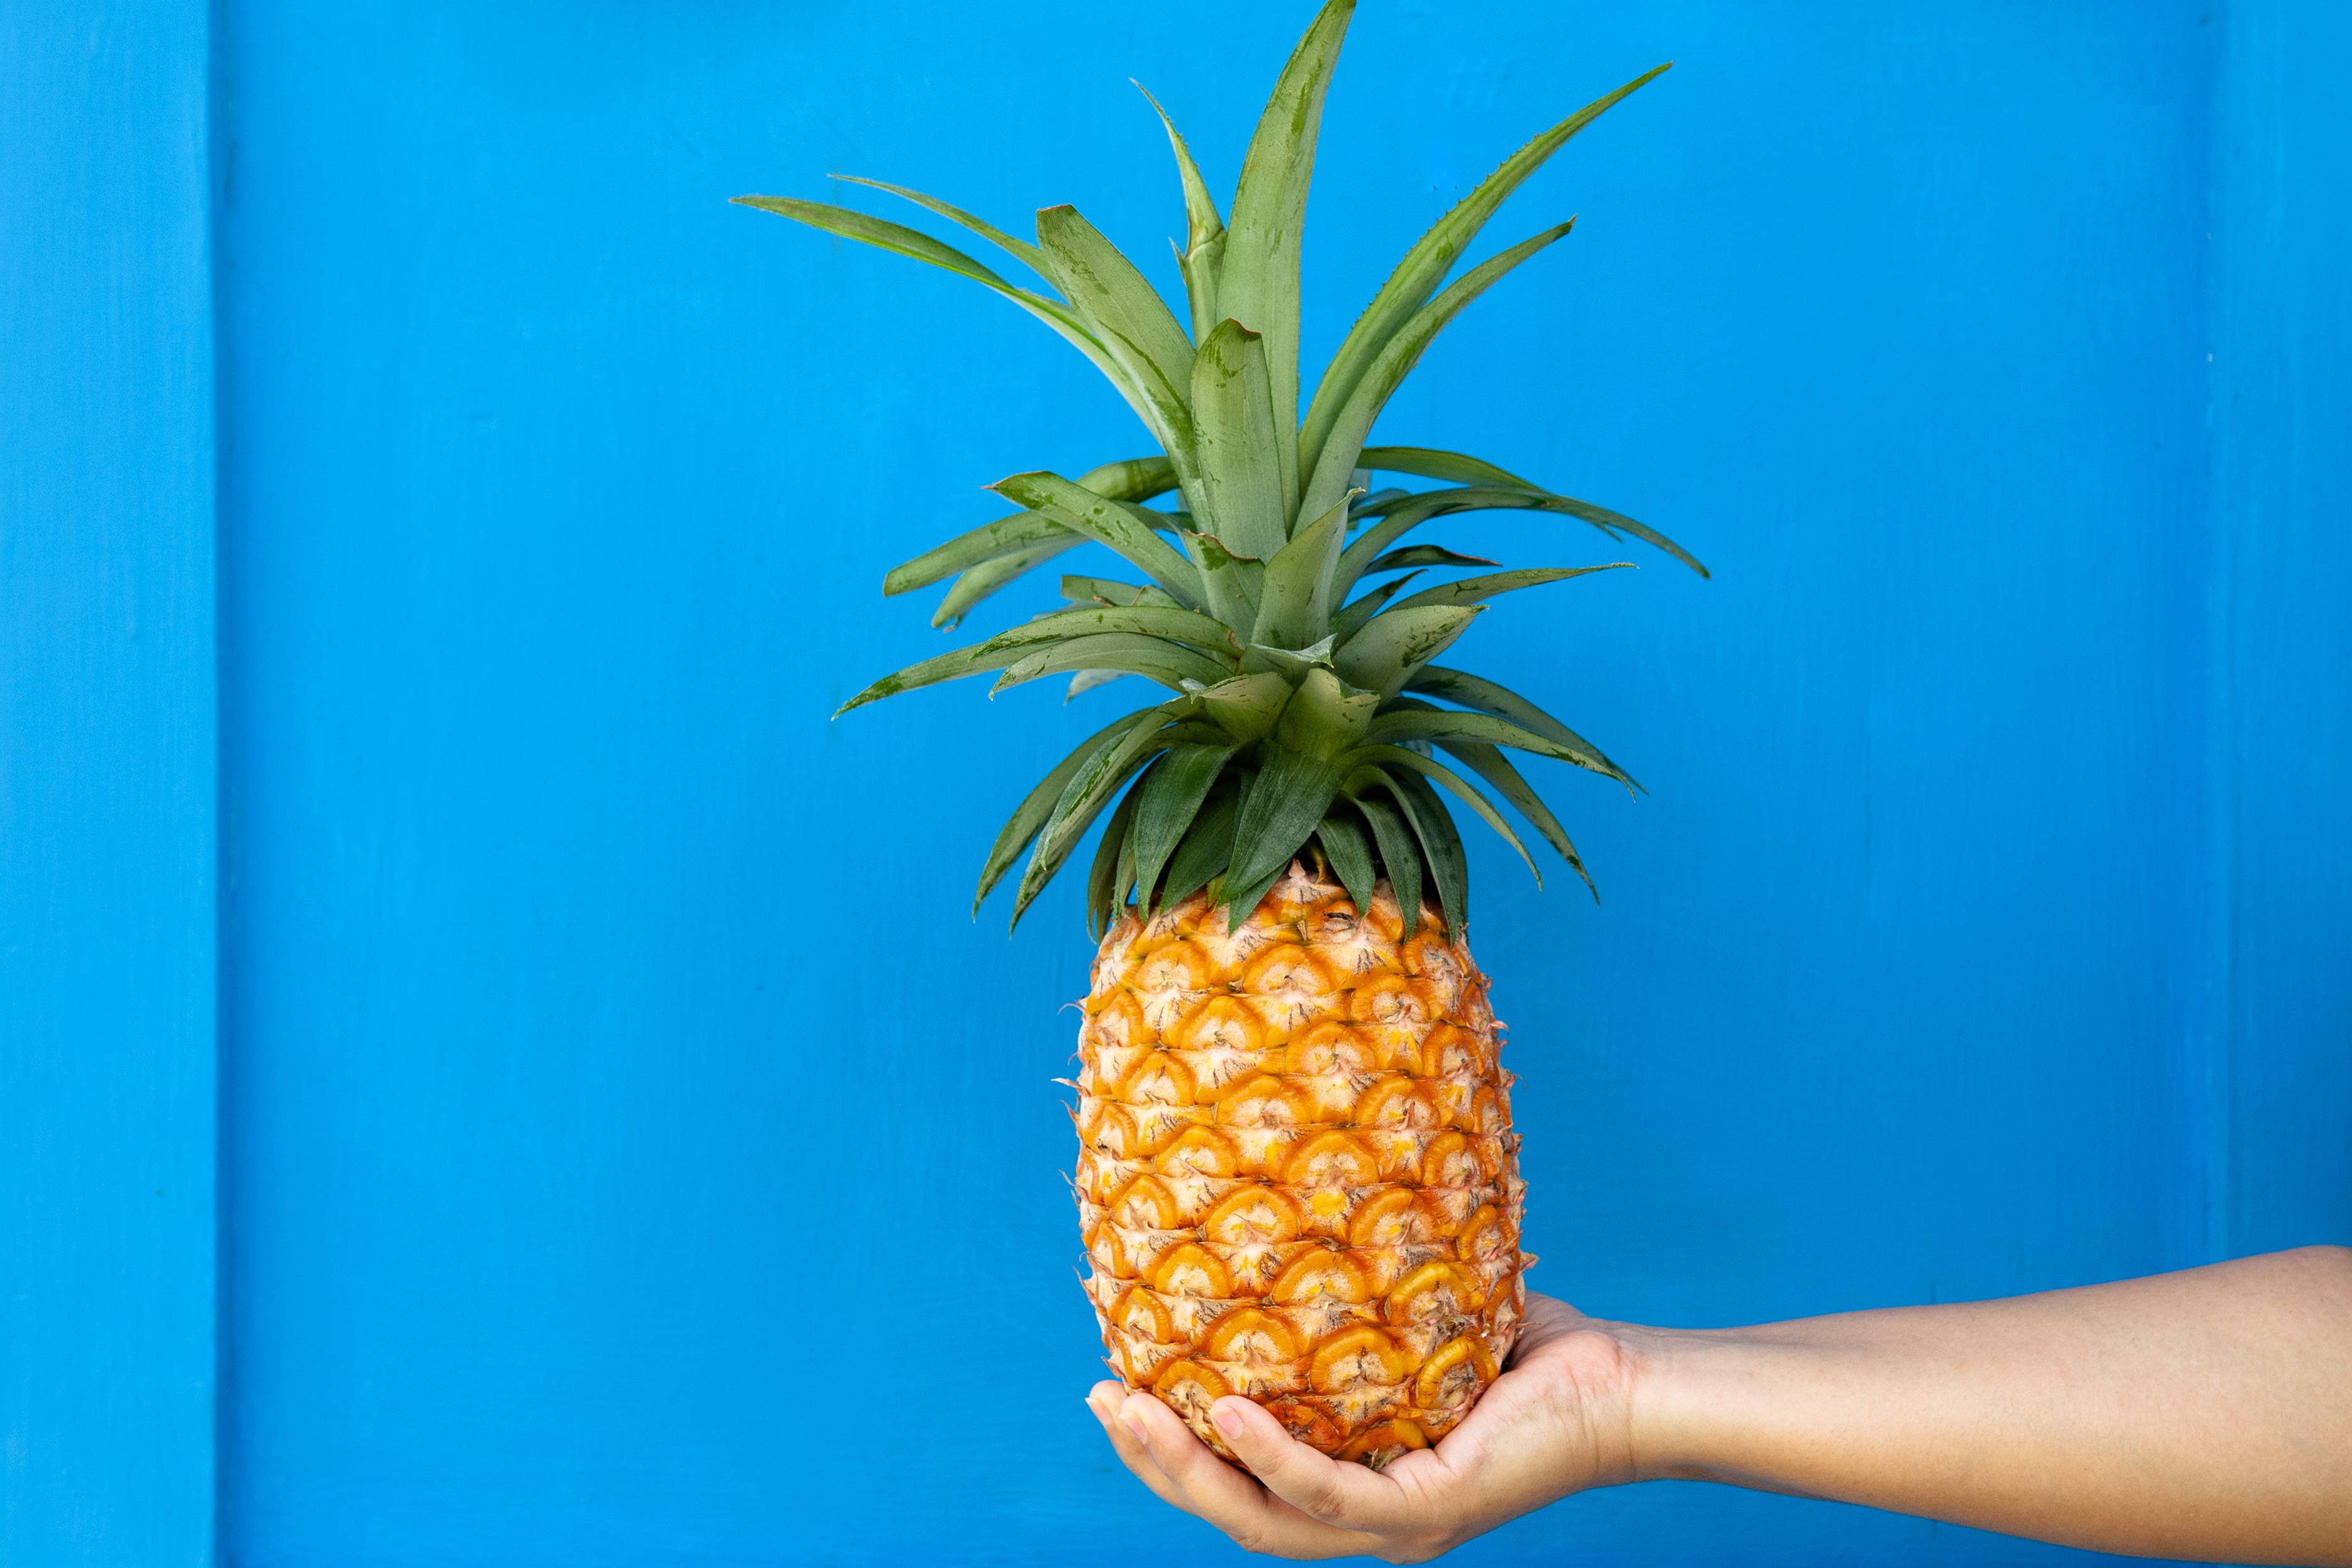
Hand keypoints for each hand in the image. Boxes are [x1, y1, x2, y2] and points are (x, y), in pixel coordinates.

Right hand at [1084, 1293, 1644, 1560]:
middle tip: (1098, 1398)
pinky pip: (1332, 1494)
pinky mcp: (1432, 1513)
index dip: (1170, 1451)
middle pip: (1234, 1514)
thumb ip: (1353, 1292)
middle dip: (1154, 1464)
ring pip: (1264, 1520)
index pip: (1242, 1486)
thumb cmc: (1529, 1348)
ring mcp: (1399, 1529)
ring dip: (1186, 1467)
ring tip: (1129, 1408)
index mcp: (1357, 1486)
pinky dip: (1272, 1458)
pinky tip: (1228, 1412)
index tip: (1112, 1385)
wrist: (1624, 1382)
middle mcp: (1369, 1522)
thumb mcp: (1415, 1319)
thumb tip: (1286, 1196)